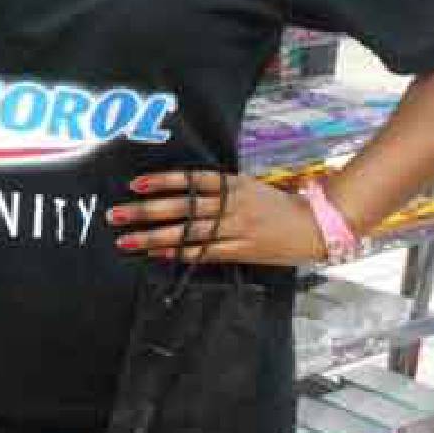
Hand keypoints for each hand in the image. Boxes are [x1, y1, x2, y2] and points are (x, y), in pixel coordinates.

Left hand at [109, 171, 330, 266]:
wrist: (316, 226)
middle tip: (117, 214)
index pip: (191, 179)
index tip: (136, 184)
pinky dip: (180, 252)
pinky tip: (158, 253)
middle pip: (182, 207)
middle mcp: (232, 204)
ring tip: (127, 239)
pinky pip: (205, 252)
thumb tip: (184, 192)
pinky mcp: (242, 249)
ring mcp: (237, 228)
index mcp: (234, 183)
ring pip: (188, 232)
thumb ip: (220, 190)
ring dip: (154, 236)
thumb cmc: (278, 205)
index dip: (163, 181)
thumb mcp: (249, 187)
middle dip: (146, 211)